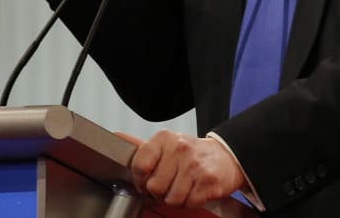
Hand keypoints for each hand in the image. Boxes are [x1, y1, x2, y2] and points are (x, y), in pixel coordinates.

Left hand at [118, 130, 244, 207]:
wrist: (224, 157)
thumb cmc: (190, 154)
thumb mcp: (165, 145)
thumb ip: (141, 147)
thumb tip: (115, 137)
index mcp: (164, 139)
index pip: (140, 165)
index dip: (140, 180)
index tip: (145, 182)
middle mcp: (179, 148)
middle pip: (155, 186)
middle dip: (160, 192)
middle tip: (168, 186)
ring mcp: (194, 165)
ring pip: (172, 198)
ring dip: (176, 199)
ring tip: (182, 188)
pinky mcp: (208, 181)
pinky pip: (189, 203)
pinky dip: (190, 202)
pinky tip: (194, 190)